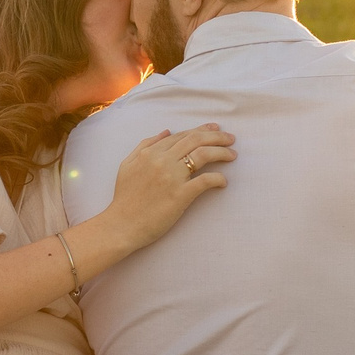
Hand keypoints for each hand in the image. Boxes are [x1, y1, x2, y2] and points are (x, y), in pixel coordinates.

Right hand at [103, 125, 234, 248]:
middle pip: (196, 140)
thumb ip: (145, 145)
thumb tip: (166, 131)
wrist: (121, 225)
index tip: (215, 130)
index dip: (202, 130)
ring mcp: (172, 177)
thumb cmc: (124, 198)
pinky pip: (205, 181)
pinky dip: (218, 178)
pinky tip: (223, 181)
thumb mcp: (127, 165)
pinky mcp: (180, 195)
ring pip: (203, 155)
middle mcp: (162, 160)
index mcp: (151, 152)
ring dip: (221, 152)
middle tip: (231, 139)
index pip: (182, 135)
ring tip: (232, 155)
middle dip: (217, 137)